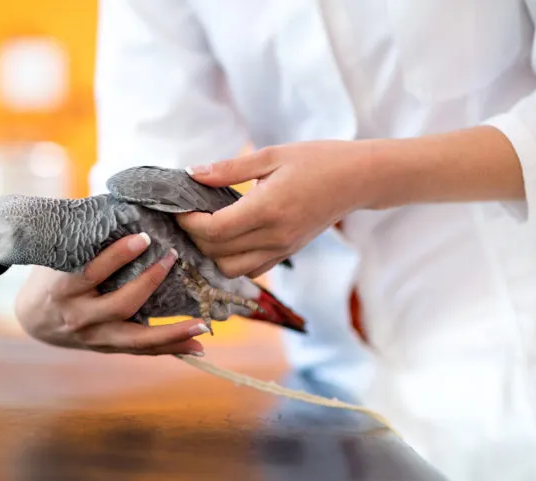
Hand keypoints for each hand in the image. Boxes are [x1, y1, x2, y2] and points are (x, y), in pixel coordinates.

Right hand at [14, 233, 206, 355]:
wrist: (32, 320)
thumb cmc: (49, 278)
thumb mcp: (56, 257)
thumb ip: (85, 241)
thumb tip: (122, 206)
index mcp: (63, 289)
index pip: (94, 272)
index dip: (119, 255)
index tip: (144, 238)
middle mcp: (80, 317)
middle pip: (121, 305)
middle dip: (150, 282)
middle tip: (173, 258)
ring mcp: (95, 337)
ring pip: (137, 338)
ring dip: (172, 332)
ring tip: (202, 325)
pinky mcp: (107, 348)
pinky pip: (142, 351)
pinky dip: (170, 349)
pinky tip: (197, 346)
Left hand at [177, 141, 376, 277]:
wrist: (358, 179)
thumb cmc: (317, 160)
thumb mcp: (271, 155)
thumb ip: (228, 169)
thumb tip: (191, 174)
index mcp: (268, 208)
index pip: (215, 229)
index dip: (189, 222)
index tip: (177, 208)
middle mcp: (275, 236)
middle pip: (217, 252)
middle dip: (194, 236)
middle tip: (187, 214)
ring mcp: (282, 249)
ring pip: (231, 270)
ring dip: (212, 253)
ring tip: (207, 228)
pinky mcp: (287, 254)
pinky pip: (250, 270)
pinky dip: (231, 260)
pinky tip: (228, 237)